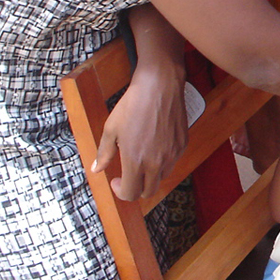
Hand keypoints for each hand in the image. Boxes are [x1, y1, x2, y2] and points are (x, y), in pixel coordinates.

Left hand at [94, 63, 186, 201]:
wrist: (159, 85)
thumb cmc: (133, 104)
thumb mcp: (111, 128)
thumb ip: (104, 153)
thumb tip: (96, 169)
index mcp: (135, 160)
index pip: (130, 193)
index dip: (120, 191)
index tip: (116, 180)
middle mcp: (156, 162)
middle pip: (148, 192)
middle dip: (136, 188)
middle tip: (128, 176)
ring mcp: (172, 154)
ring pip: (161, 177)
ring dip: (150, 175)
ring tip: (142, 158)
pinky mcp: (182, 144)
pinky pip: (172, 161)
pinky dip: (163, 161)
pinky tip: (155, 145)